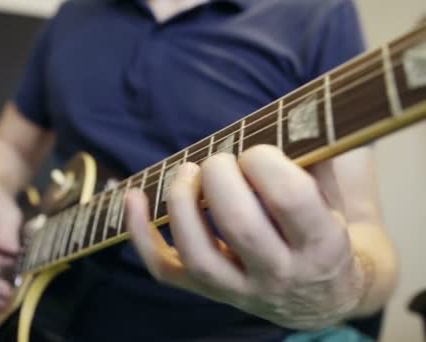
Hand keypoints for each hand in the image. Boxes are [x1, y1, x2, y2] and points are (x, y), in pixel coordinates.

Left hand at [125, 145, 366, 329]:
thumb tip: (297, 108)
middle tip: (221, 160)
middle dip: (220, 177)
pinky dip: (140, 233)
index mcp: (321, 245)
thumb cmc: (325, 234)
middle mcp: (279, 273)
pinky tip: (132, 196)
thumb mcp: (340, 199)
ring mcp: (239, 289)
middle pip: (239, 224)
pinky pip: (164, 269)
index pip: (290, 199)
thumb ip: (321, 157)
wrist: (322, 298)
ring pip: (198, 253)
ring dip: (182, 202)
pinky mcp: (208, 291)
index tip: (257, 151)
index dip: (266, 162)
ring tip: (187, 171)